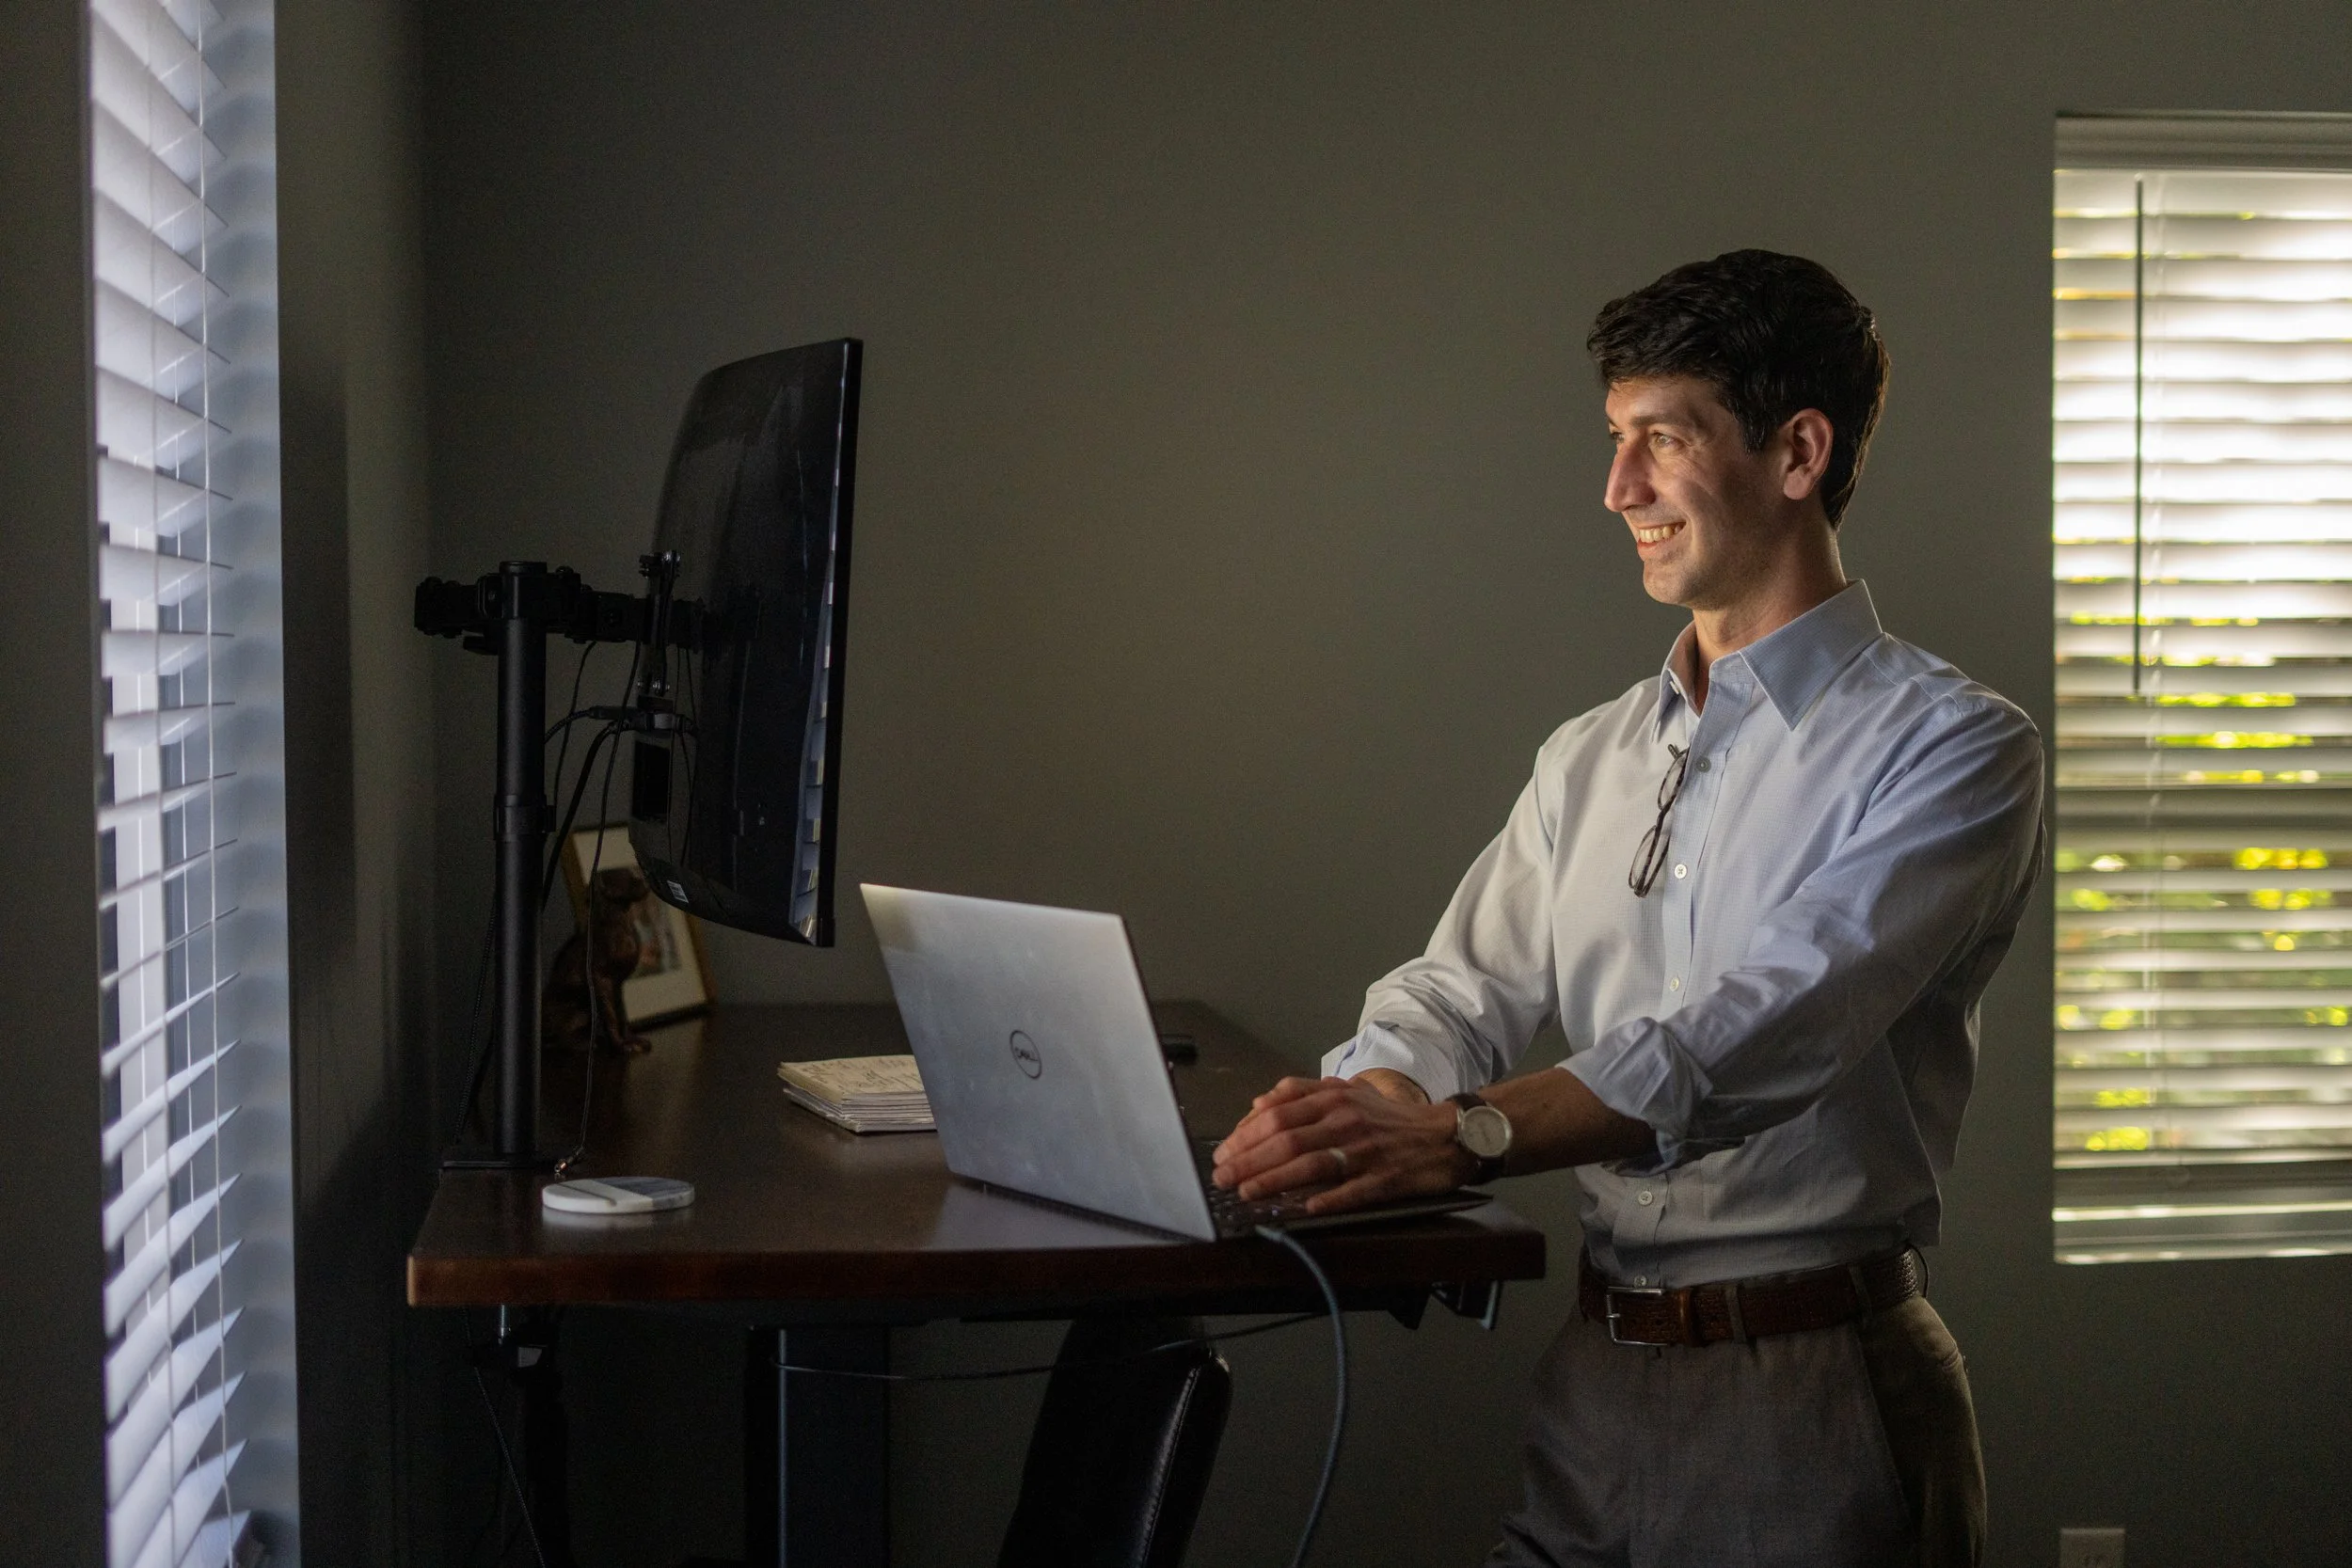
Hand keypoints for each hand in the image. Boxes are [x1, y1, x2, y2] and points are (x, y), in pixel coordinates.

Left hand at [1211, 1075, 1472, 1215]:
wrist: (1446, 1134)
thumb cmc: (1390, 1118)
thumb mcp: (1348, 1092)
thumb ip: (1303, 1092)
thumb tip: (1259, 1102)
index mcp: (1334, 1097)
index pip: (1278, 1113)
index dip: (1245, 1133)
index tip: (1223, 1151)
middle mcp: (1346, 1120)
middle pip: (1287, 1138)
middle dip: (1249, 1159)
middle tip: (1223, 1177)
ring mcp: (1365, 1150)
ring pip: (1311, 1163)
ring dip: (1274, 1180)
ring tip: (1246, 1193)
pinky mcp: (1385, 1178)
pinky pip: (1351, 1191)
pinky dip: (1326, 1199)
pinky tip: (1303, 1209)